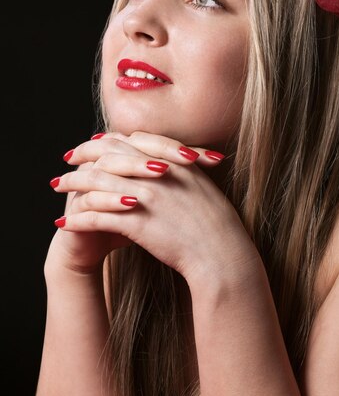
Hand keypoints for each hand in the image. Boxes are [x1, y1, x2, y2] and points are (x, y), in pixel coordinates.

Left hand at [49, 131, 255, 283]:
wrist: (223, 253)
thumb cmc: (215, 224)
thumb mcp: (199, 185)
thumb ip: (179, 169)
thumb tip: (162, 163)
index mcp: (172, 160)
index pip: (128, 141)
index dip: (105, 142)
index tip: (89, 146)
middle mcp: (157, 172)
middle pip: (108, 156)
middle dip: (81, 158)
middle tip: (65, 163)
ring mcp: (147, 196)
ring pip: (97, 183)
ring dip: (73, 185)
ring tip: (58, 188)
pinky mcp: (138, 223)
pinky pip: (98, 217)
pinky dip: (78, 219)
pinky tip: (65, 222)